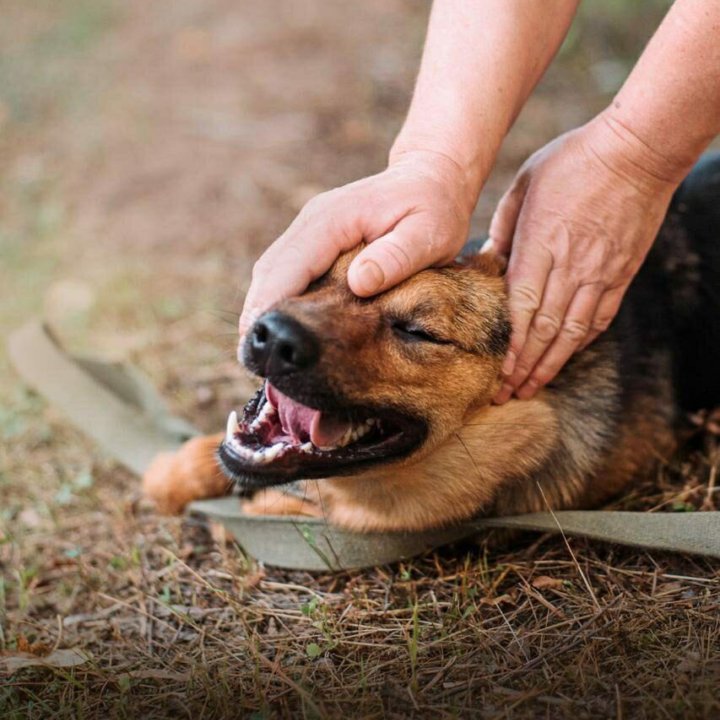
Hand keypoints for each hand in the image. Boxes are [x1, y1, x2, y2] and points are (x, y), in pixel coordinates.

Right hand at [238, 150, 474, 337]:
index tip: (256, 342)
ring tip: (261, 352)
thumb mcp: (428, 233)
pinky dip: (278, 298)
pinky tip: (283, 328)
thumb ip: (396, 257)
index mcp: (334, 220)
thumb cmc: (434, 208)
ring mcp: (311, 228)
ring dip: (263, 307)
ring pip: (273, 271)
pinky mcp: (315, 238)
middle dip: (257, 313)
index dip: (268, 305)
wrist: (431, 177)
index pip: (288, 266)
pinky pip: (286, 270)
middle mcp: (313, 221)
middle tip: (252, 361)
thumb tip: (358, 284)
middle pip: (270, 271)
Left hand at [491, 113, 679, 403]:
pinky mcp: (621, 273)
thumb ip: (504, 229)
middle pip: (544, 333)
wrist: (637, 149)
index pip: (521, 312)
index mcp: (540, 247)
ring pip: (573, 334)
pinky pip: (600, 318)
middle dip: (523, 369)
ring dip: (550, 366)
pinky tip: (566, 357)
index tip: (496, 375)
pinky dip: (581, 343)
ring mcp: (600, 274)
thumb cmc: (574, 160)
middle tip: (506, 395)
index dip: (510, 350)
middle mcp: (570, 268)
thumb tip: (487, 261)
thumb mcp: (524, 186)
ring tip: (531, 388)